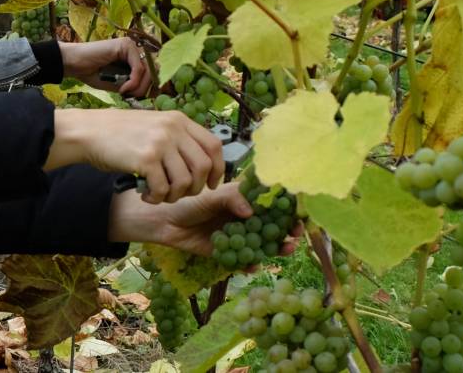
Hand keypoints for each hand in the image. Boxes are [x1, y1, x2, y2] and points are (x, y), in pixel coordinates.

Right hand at [45, 108, 223, 202]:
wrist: (90, 131)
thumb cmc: (120, 133)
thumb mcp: (155, 126)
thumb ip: (178, 138)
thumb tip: (203, 164)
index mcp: (179, 120)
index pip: (214, 146)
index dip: (218, 169)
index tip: (211, 184)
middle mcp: (173, 129)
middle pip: (203, 166)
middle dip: (196, 188)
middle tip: (180, 194)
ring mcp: (160, 143)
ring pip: (185, 181)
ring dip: (174, 196)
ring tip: (160, 196)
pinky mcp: (145, 159)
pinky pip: (163, 189)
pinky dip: (156, 199)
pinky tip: (145, 196)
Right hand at [59, 38, 150, 96]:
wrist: (73, 64)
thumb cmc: (91, 73)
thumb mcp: (116, 84)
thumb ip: (131, 86)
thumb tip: (149, 92)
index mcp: (132, 58)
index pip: (150, 72)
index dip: (149, 87)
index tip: (138, 98)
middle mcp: (133, 50)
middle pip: (152, 71)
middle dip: (144, 88)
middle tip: (131, 97)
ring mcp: (130, 46)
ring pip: (147, 70)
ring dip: (139, 86)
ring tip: (125, 93)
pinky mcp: (126, 45)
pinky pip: (138, 68)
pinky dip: (133, 81)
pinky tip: (123, 88)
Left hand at [108, 183, 303, 258]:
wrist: (164, 221)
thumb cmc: (188, 201)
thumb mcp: (212, 196)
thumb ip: (232, 199)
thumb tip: (252, 212)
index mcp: (243, 199)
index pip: (270, 202)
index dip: (286, 206)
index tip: (298, 210)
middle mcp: (243, 217)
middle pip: (271, 225)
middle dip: (287, 229)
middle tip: (296, 234)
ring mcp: (237, 236)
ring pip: (261, 243)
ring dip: (275, 248)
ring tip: (285, 249)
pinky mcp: (226, 253)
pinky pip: (242, 260)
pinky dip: (249, 264)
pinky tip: (253, 266)